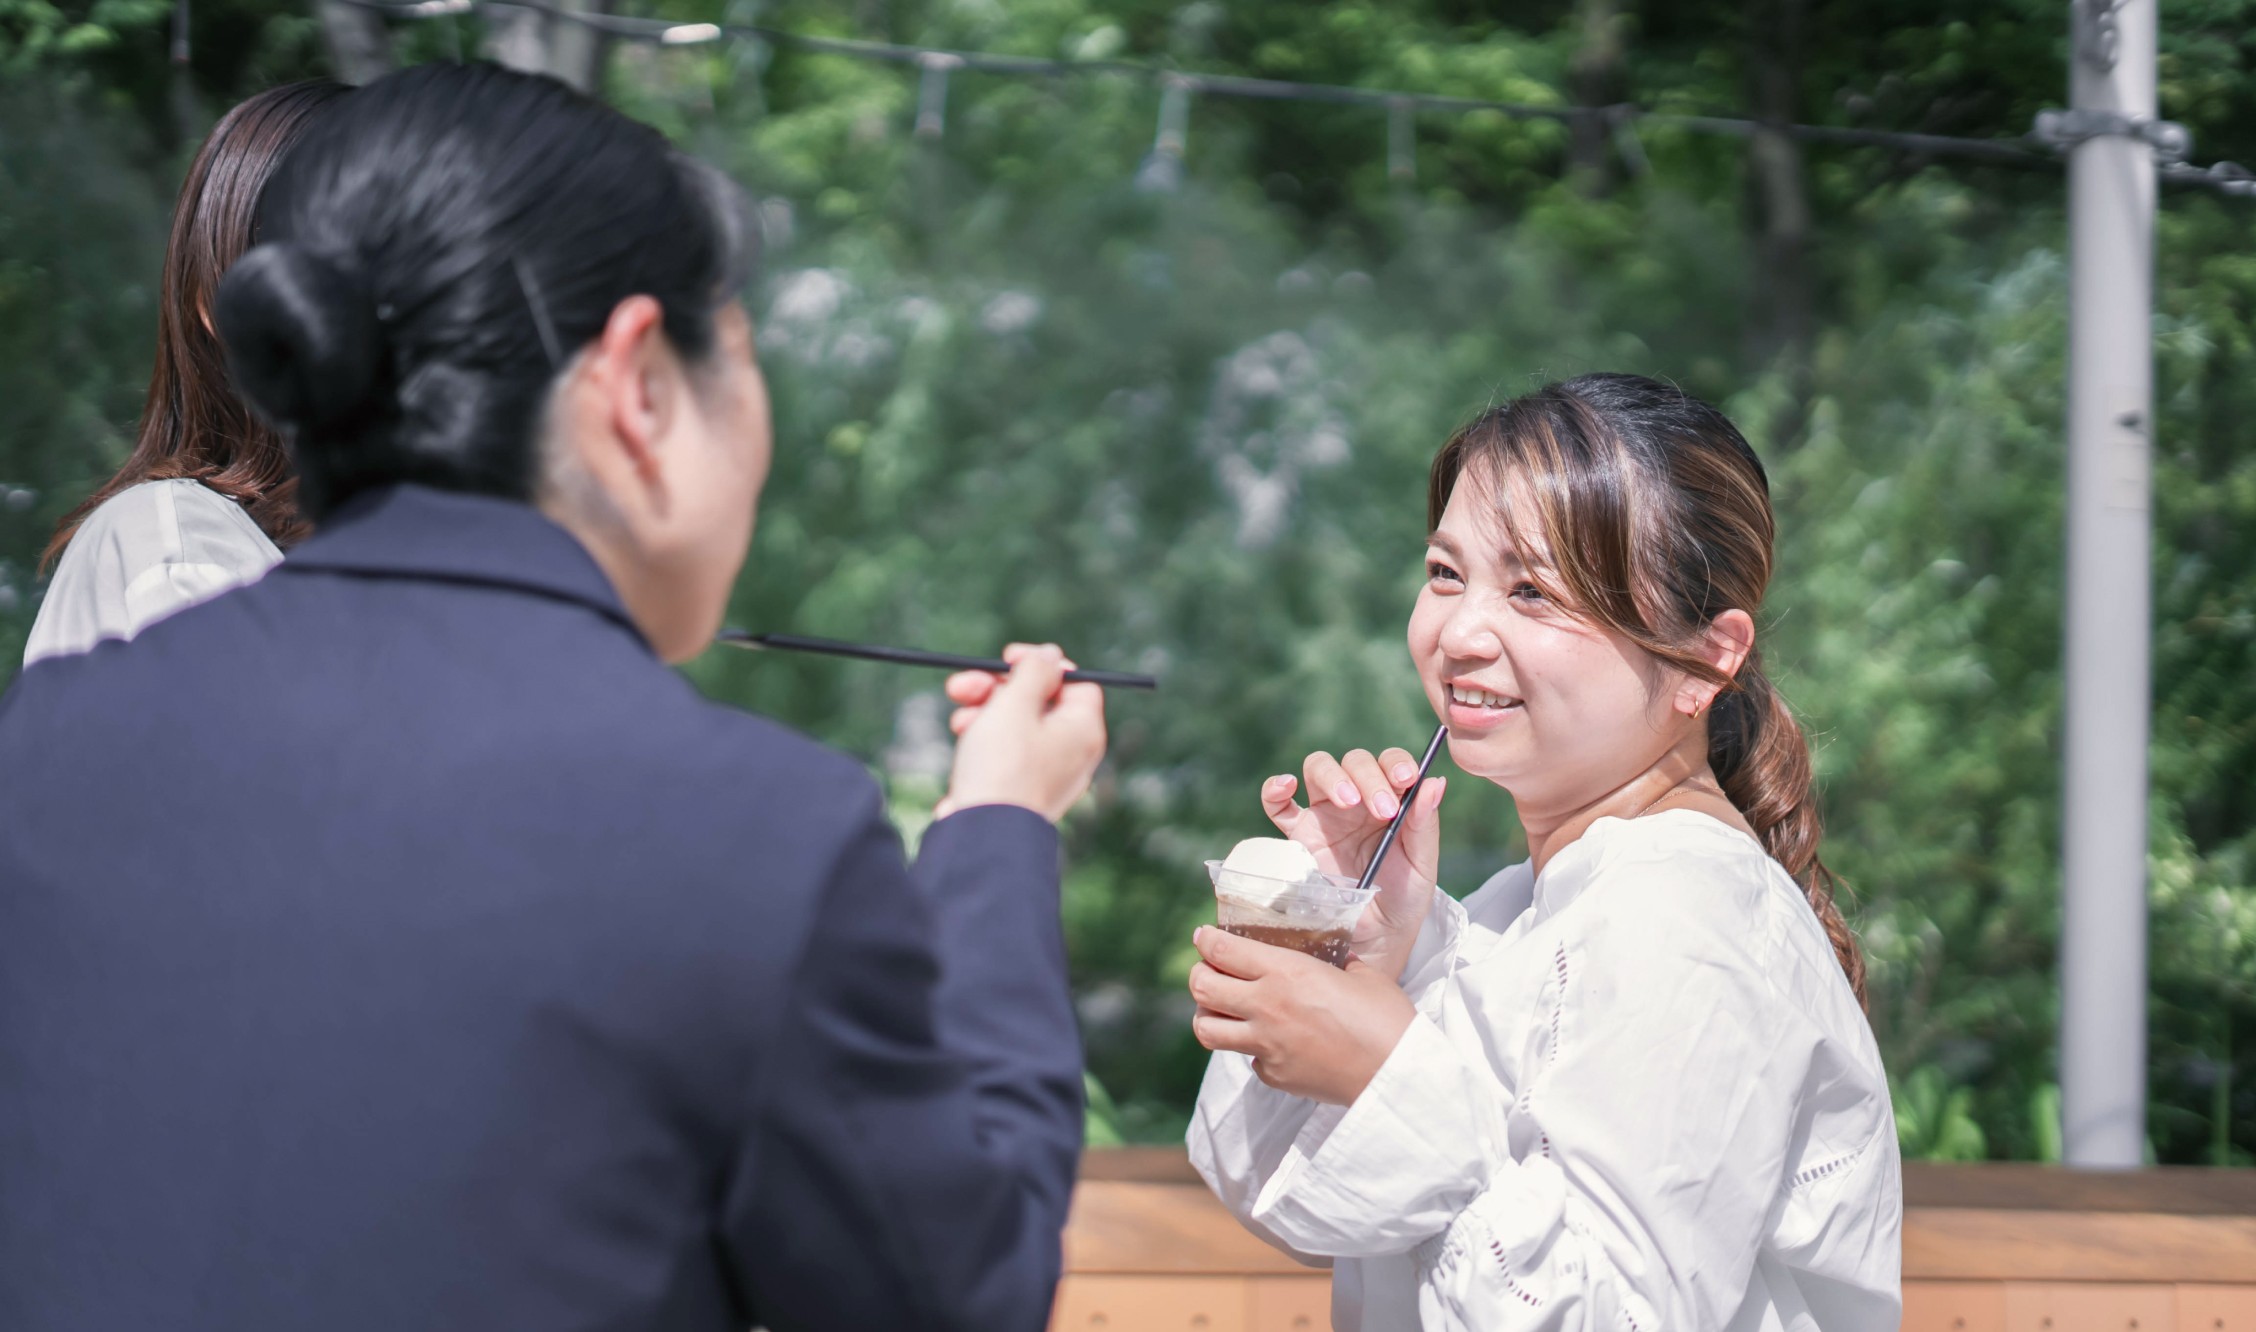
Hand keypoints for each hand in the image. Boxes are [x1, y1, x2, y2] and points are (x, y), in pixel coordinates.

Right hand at [935, 643, 1106, 822]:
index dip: (1041, 665)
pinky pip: (1006, 753)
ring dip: (983, 712)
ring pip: (1016, 726)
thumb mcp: (1015, 705)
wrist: (982, 834)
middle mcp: (1072, 753)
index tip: (1008, 658)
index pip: (1074, 682)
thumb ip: (1034, 673)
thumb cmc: (1002, 767)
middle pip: (1039, 702)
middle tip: (963, 685)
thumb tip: (1051, 655)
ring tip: (959, 721)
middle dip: (996, 689)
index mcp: (1083, 730)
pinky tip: (962, 742)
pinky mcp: (1020, 790)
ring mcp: (1047, 774)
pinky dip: (984, 740)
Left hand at [1187, 926, 1416, 1105]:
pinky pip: (1247, 1059)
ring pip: (1206, 1029)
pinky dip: (1252, 1050)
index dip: (1206, 941)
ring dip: (1208, 1015)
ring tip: (1221, 1010)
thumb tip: (1335, 959)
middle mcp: (1267, 1007)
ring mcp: (1266, 1045)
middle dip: (1199, 975)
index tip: (1203, 937)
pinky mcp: (1274, 1076)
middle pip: (1201, 988)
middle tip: (1208, 971)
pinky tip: (1271, 1044)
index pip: (1223, 951)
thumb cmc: (1386, 1019)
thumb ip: (1336, 963)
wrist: (1395, 1074)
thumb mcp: (1361, 975)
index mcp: (1286, 973)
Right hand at [1262, 746, 1446, 982]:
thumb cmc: (1403, 898)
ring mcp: (1324, 815)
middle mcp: (1357, 800)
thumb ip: (1425, 824)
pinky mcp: (1297, 837)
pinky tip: (1286, 786)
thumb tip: (1435, 781)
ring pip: (1318, 768)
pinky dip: (1274, 789)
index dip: (1395, 761)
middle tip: (1384, 810)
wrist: (1374, 937)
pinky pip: (1277, 805)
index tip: (1406, 778)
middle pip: (1354, 761)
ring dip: (1333, 777)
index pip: (1389, 762)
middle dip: (1369, 777)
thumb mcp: (1421, 865)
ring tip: (1348, 802)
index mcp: (1390, 799)